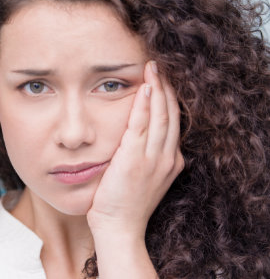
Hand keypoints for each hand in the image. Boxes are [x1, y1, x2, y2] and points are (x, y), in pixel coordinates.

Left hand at [87, 60, 183, 238]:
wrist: (120, 226)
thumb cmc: (128, 201)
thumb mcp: (146, 176)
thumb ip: (148, 154)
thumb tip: (141, 134)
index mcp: (171, 160)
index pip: (173, 121)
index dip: (170, 98)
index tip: (163, 81)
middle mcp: (167, 157)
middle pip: (170, 114)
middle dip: (166, 87)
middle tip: (159, 66)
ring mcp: (154, 158)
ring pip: (160, 115)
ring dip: (157, 89)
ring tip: (152, 68)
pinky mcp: (135, 158)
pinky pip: (141, 124)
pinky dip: (144, 104)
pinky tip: (144, 87)